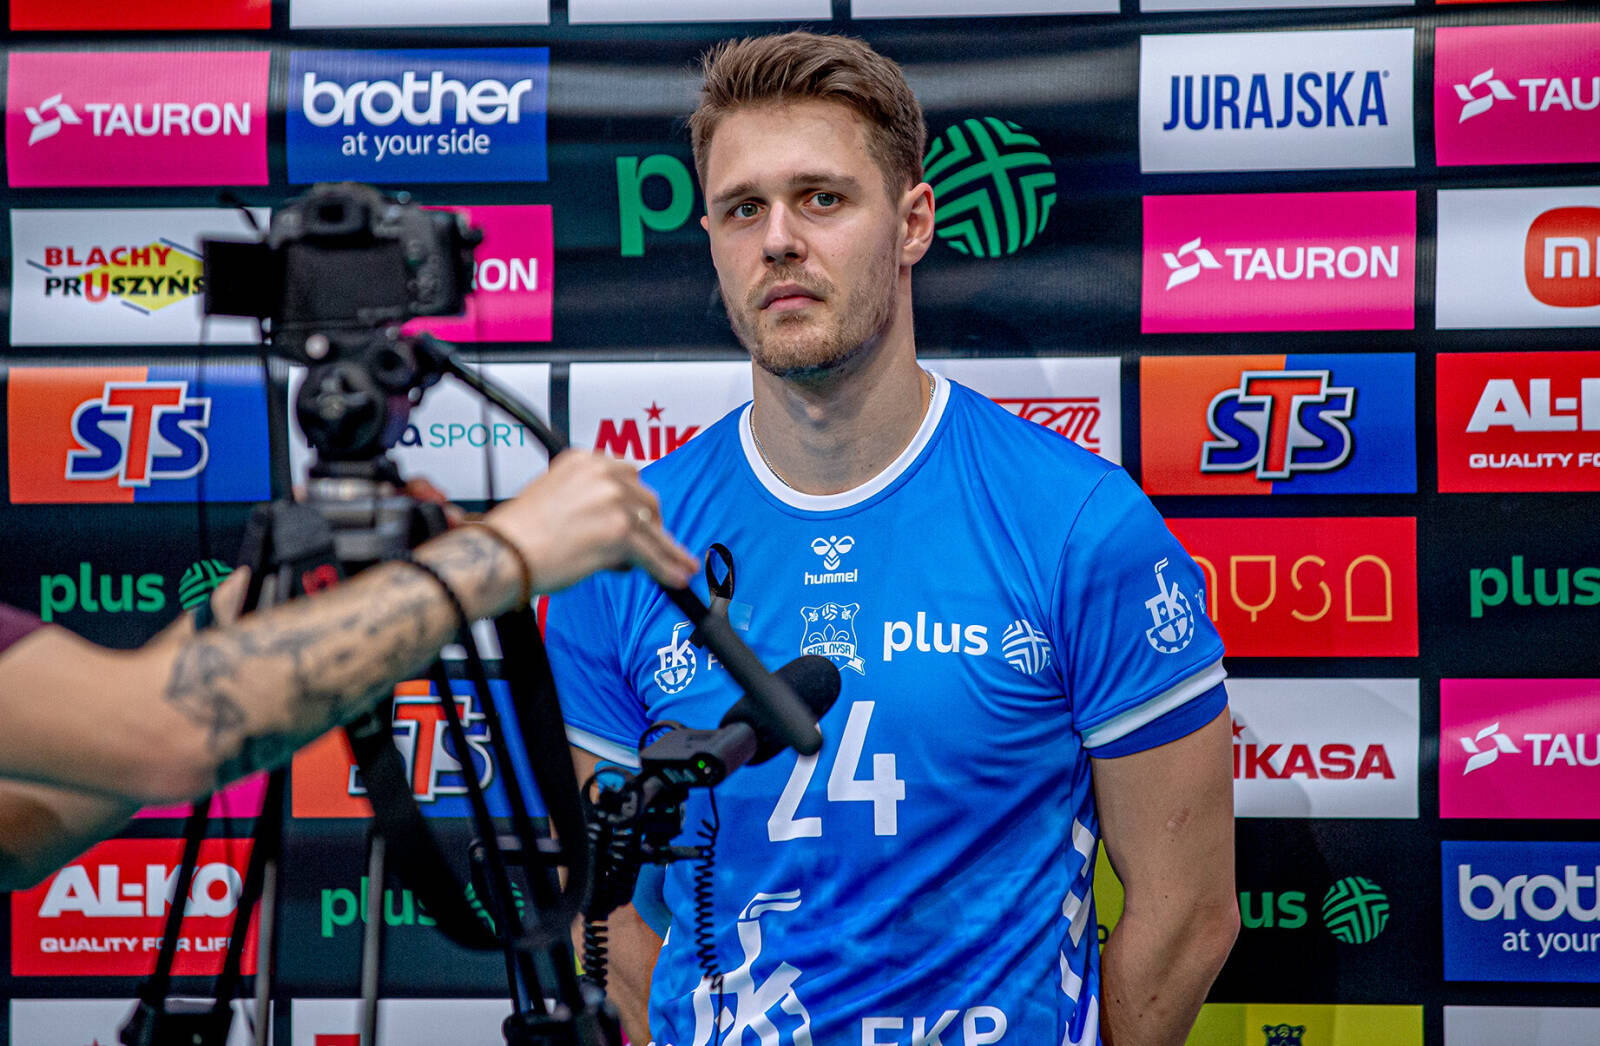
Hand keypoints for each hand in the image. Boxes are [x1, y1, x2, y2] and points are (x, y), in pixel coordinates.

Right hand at [484, 451, 697, 592]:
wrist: (503, 552)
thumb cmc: (519, 533)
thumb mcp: (554, 495)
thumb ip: (588, 500)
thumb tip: (616, 525)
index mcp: (585, 460)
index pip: (627, 476)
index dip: (637, 502)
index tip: (646, 515)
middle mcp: (603, 474)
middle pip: (646, 500)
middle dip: (651, 525)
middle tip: (653, 546)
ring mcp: (614, 501)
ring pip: (653, 531)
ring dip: (667, 552)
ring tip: (682, 567)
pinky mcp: (621, 532)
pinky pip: (652, 554)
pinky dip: (666, 569)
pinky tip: (675, 578)